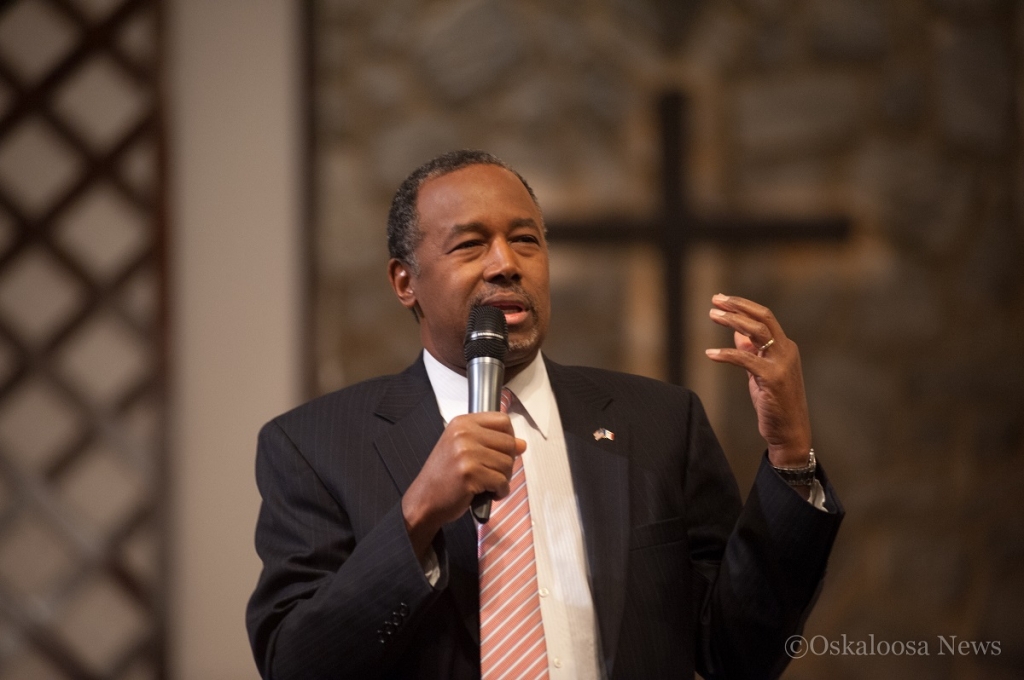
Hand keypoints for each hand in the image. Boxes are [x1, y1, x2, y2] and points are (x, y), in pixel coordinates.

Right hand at [402, 412, 525, 558]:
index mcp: (462, 423)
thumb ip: (491, 442)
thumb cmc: (444, 476)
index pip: (502, 420)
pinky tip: (488, 494)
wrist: (424, 499)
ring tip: (488, 484)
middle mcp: (464, 434)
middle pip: (509, 442)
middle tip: (493, 473)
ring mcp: (466, 453)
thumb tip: (521, 444)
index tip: (503, 450)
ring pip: (508, 464)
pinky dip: (500, 492)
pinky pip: (502, 482)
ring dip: (503, 479)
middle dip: (507, 462)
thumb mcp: (463, 449)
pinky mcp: (470, 473)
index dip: (509, 437)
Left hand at [704, 294, 811, 467]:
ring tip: (712, 315)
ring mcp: (782, 363)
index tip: (721, 299)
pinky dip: (726, 353)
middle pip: (763, 317)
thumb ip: (751, 351)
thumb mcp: (759, 372)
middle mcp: (786, 350)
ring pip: (757, 331)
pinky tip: (710, 353)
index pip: (764, 317)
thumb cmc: (774, 402)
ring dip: (732, 320)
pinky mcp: (773, 378)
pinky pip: (745, 359)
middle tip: (715, 300)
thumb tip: (736, 331)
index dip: (742, 305)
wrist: (789, 431)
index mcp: (785, 347)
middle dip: (737, 305)